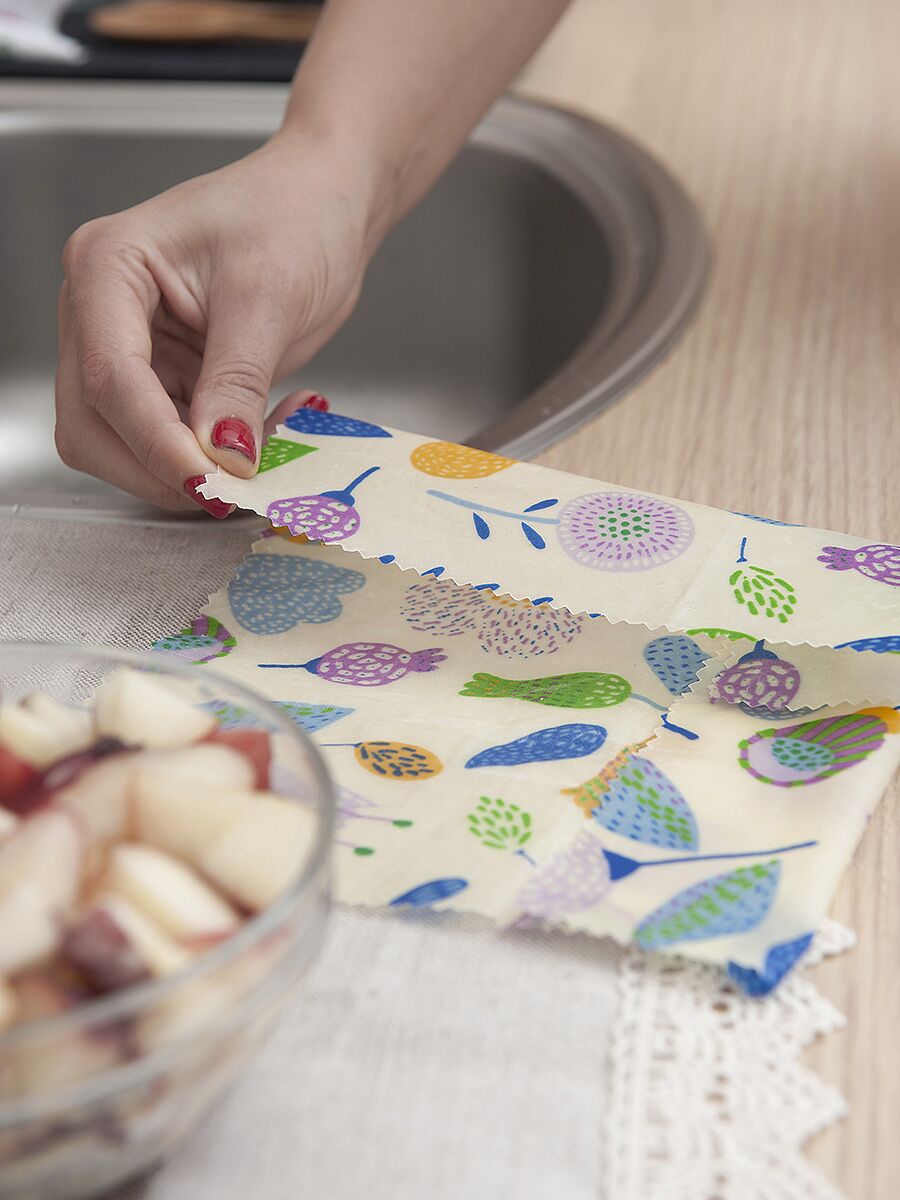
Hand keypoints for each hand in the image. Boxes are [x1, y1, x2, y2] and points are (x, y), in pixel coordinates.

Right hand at [55, 132, 378, 513]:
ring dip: (188, 469)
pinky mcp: (163, 378)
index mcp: (108, 267)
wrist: (326, 205)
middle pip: (94, 425)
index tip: (214, 482)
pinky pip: (168, 442)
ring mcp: (128, 348)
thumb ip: (236, 382)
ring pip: (122, 446)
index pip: (110, 379)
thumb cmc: (295, 214)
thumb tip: (222, 458)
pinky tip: (264, 437)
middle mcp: (100, 311)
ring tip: (264, 451)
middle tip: (234, 487)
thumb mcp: (268, 297)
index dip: (158, 444)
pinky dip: (213, 458)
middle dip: (160, 468)